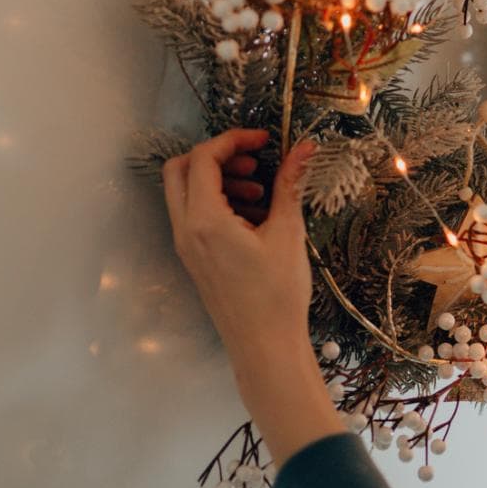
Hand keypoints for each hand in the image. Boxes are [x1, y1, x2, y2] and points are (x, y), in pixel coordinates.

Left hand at [162, 130, 343, 463]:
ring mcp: (186, 246)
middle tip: (253, 161)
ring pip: (186, 193)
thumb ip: (289, 185)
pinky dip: (217, 203)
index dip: (233, 140)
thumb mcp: (287, 234)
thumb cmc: (277, 296)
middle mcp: (186, 230)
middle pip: (181, 170)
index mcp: (204, 220)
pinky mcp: (194, 259)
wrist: (265, 347)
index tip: (264, 140)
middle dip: (217, 156)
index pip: (204, 158)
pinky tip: (255, 216)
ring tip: (260, 192)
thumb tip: (304, 147)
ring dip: (218, 180)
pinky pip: (194, 216)